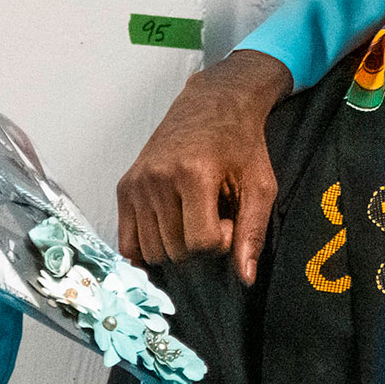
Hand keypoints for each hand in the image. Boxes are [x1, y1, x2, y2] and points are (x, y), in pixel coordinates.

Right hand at [116, 50, 292, 283]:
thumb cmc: (242, 145)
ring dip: (176, 246)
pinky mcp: (124, 187)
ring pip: (152, 251)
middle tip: (213, 216)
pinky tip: (169, 229)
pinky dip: (147, 247)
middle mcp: (158, 179)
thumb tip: (246, 279)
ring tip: (193, 217)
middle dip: (200, 245)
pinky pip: (127, 243)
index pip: (202, 242)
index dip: (222, 240)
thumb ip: (253, 231)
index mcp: (194, 175)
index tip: (230, 219)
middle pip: (176, 250)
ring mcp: (136, 183)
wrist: (213, 103)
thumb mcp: (260, 185)